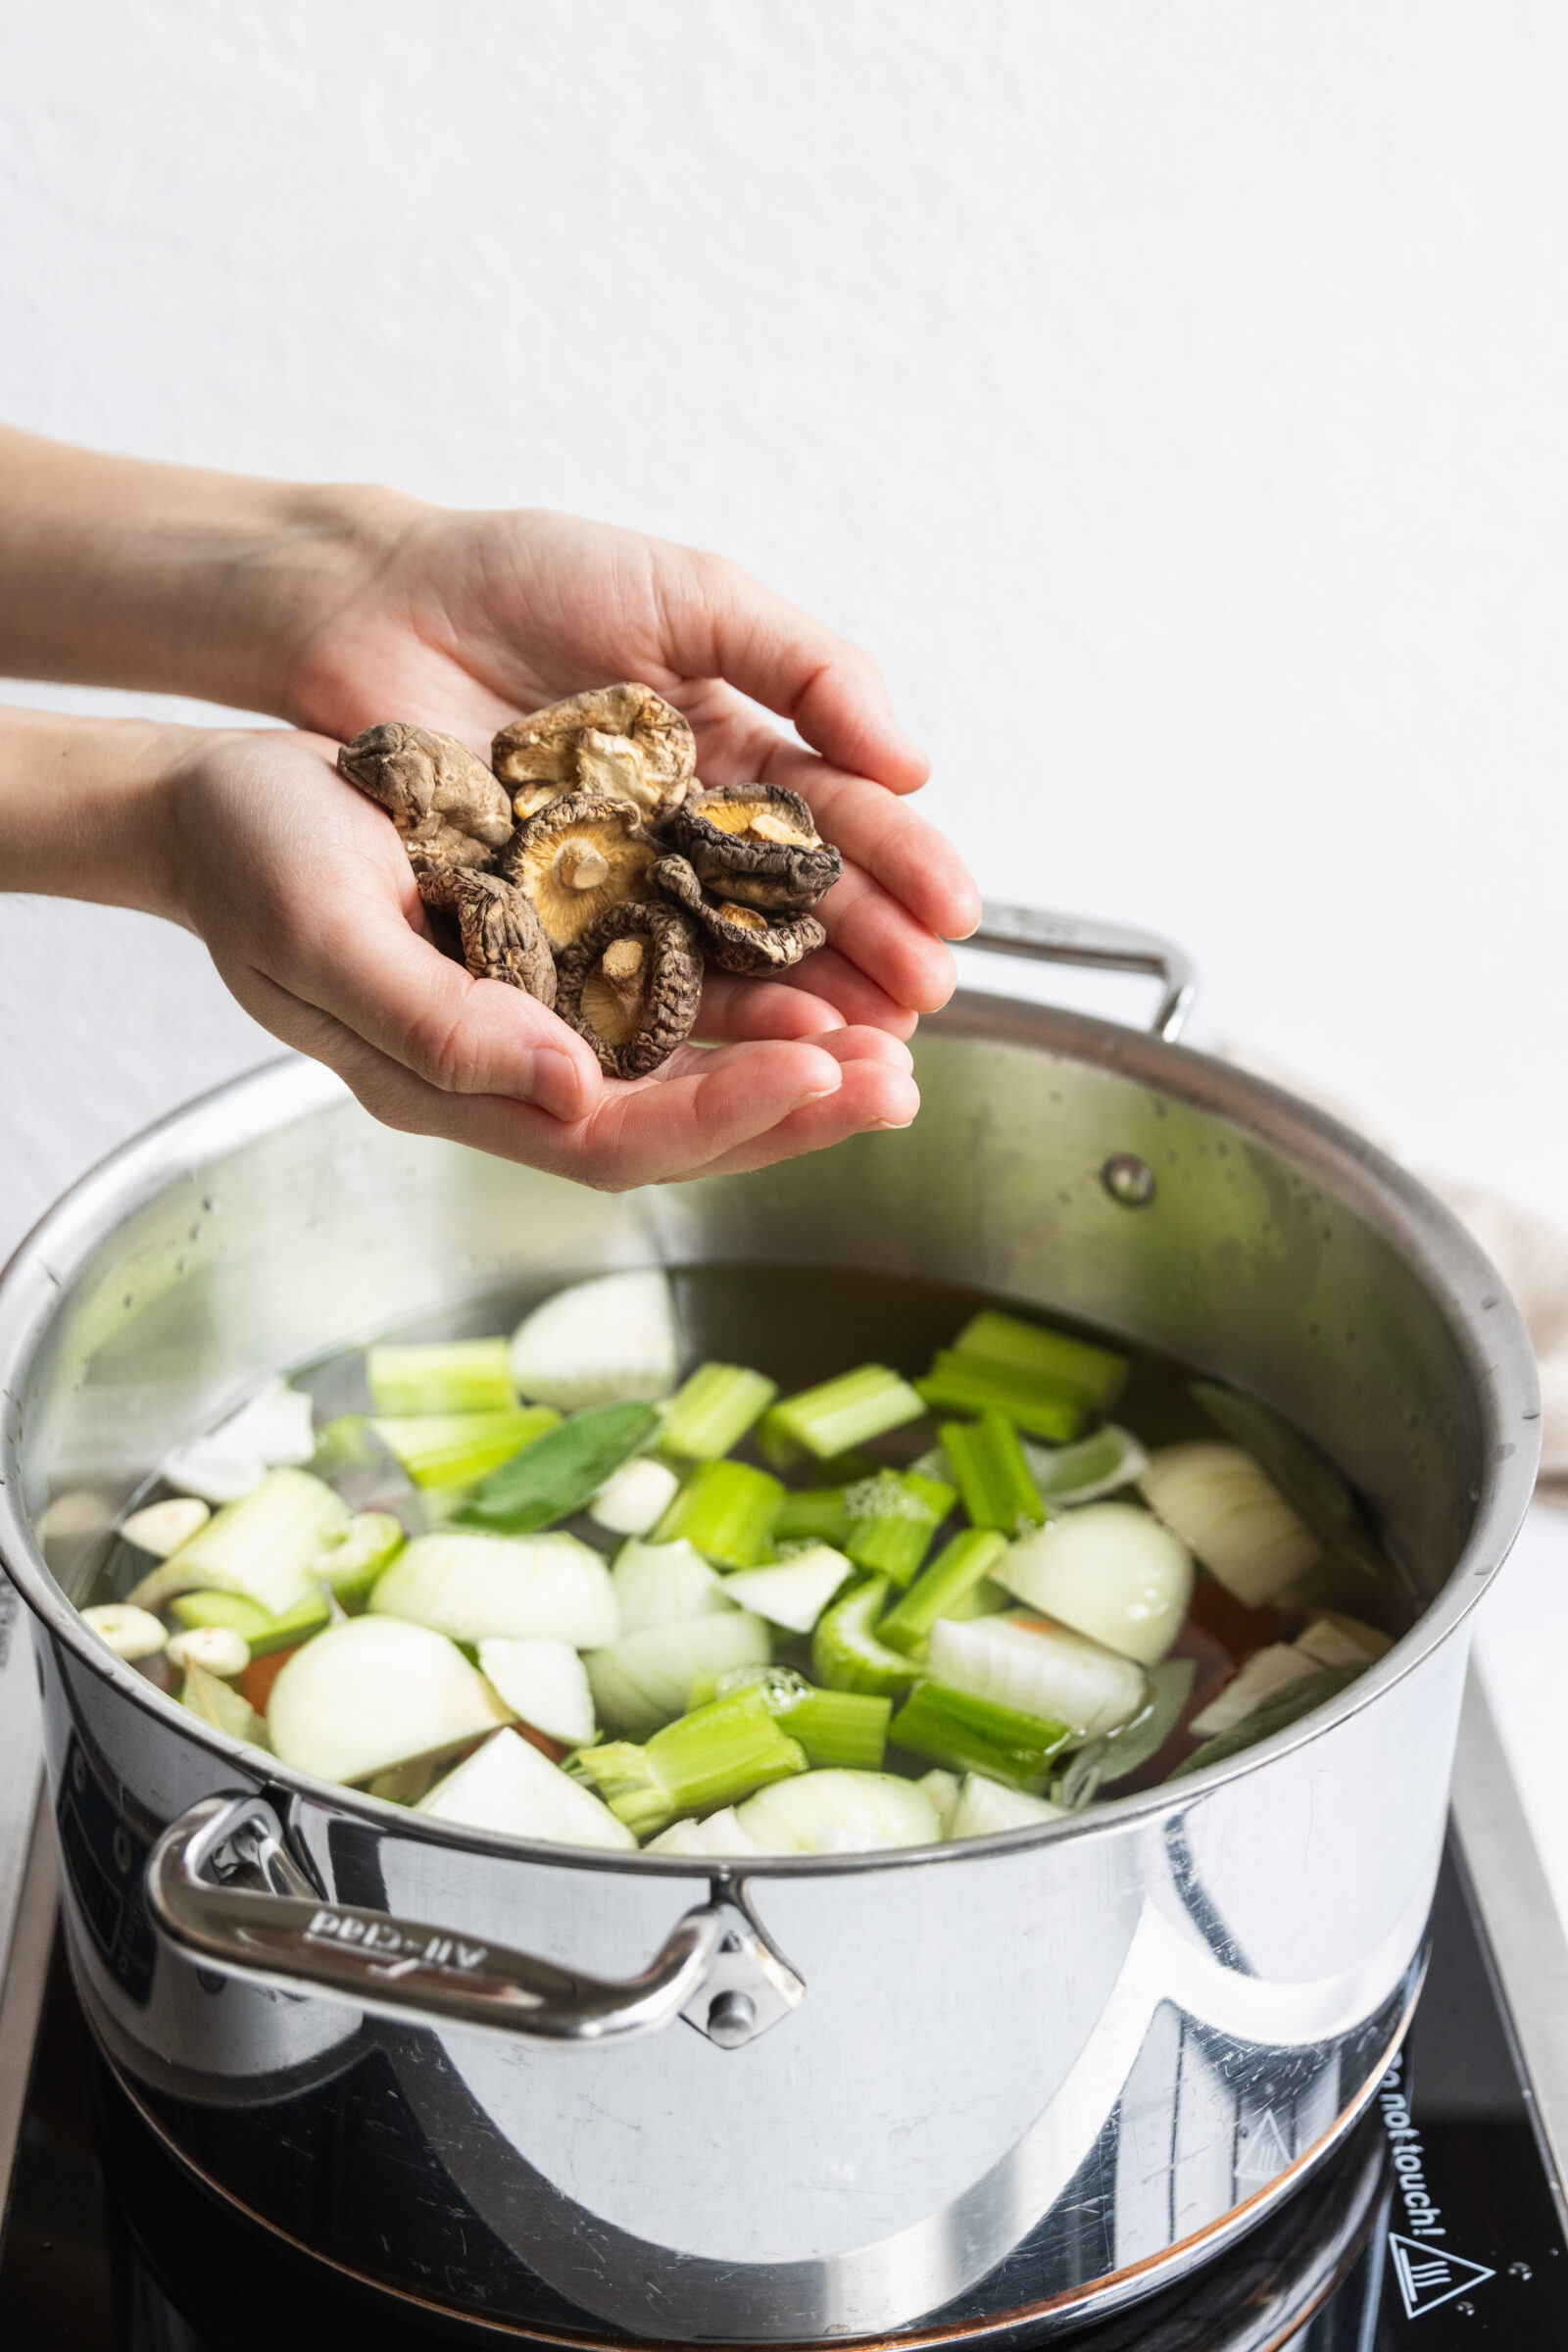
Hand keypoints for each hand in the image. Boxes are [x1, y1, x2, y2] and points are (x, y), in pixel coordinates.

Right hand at [165, 729, 923, 1187]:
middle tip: (900, 1080)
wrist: (212, 799)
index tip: (822, 1070)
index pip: (615, 1137)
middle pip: (680, 1121)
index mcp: (458, 1084)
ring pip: (692, 1066)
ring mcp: (545, 1016)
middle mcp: (517, 1069)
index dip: (724, 1116)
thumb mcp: (324, 934)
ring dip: (796, 1057)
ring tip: (895, 1038)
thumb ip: (439, 1022)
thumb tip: (571, 1091)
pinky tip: (824, 968)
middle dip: (794, 1107)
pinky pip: (678, 993)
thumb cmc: (250, 861)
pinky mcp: (565, 952)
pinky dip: (754, 989)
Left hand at [275, 500, 980, 1038]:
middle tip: (925, 998)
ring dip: (804, 1007)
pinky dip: (688, 1019)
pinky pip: (627, 984)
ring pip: (728, 963)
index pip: (841, 824)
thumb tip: (916, 762)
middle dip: (871, 956)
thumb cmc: (526, 576)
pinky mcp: (547, 931)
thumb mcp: (691, 593)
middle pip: (799, 912)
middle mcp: (690, 838)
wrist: (373, 600)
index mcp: (736, 759)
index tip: (952, 915)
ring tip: (863, 1042)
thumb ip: (807, 666)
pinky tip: (746, 1047)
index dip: (901, 869)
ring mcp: (621, 891)